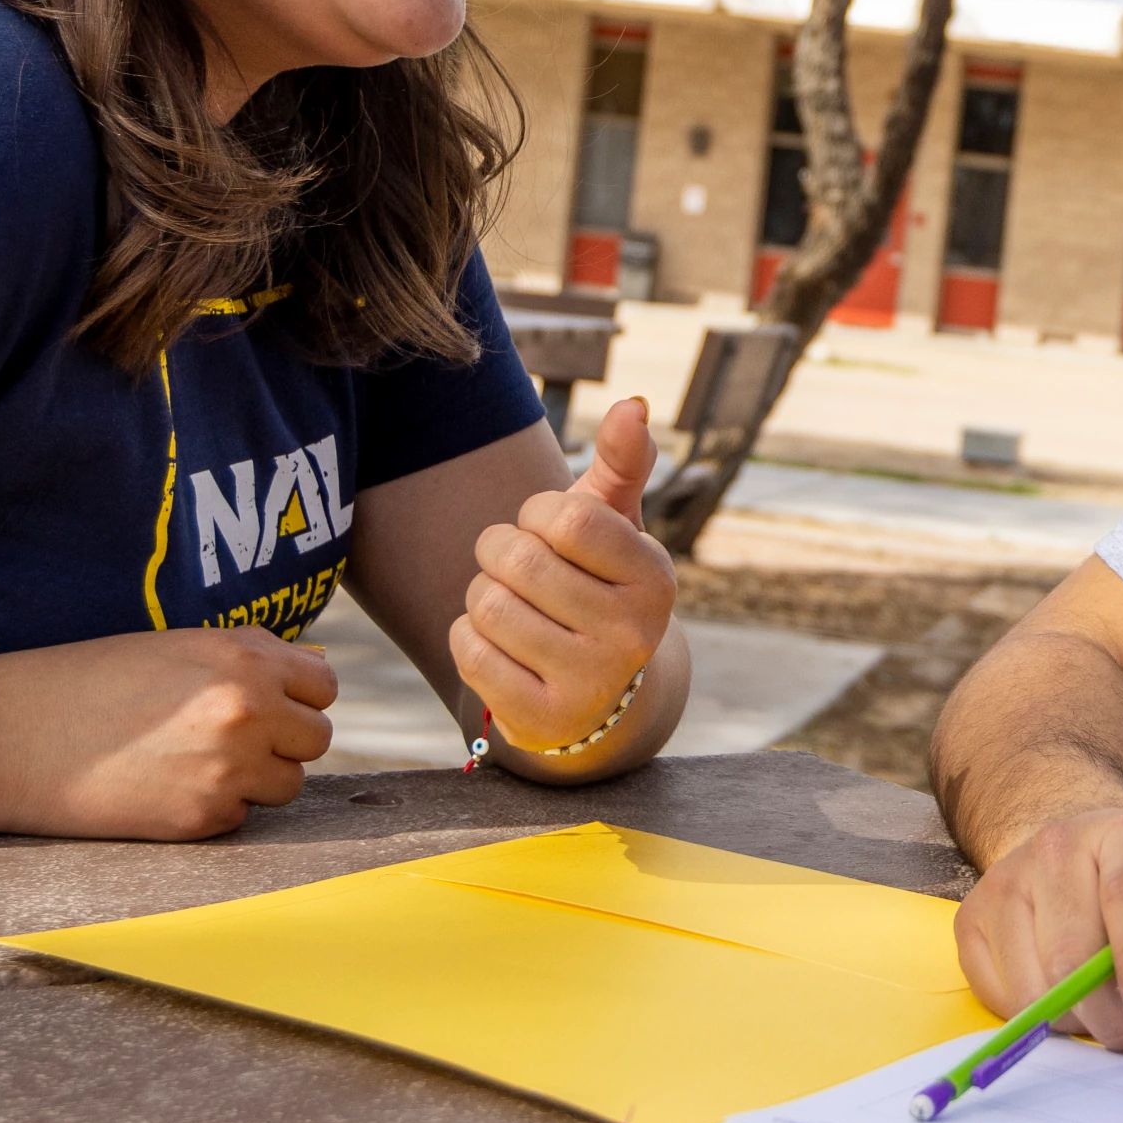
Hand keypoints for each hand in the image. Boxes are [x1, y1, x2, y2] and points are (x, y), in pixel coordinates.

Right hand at [0, 627, 338, 839]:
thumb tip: (314, 673)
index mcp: (243, 658)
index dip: (296, 696)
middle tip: (229, 739)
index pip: (324, 686)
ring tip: (192, 762)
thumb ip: (246, 658)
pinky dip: (214, 808)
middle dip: (282, 741)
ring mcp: (229, 770)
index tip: (269, 703)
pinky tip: (162, 788)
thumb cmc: (84, 682)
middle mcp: (248, 712)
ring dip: (255, 779)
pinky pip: (240, 817)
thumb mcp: (173, 648)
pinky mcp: (202, 820)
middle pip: (316, 739)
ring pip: (286, 784)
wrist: (7, 736)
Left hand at [450, 398, 677, 752]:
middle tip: (514, 567)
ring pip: (486, 605)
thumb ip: (622, 462)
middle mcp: (632, 635)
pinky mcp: (543, 719)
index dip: (536, 515)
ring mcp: (589, 683)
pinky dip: (468, 638)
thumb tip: (632, 403)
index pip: (566, 518)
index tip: (547, 531)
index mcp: (654, 578)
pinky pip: (469, 652)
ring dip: (481, 595)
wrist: (597, 696)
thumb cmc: (597, 586)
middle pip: (518, 560)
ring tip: (509, 605)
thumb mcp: (616, 526)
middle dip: (497, 552)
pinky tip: (498, 644)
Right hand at [953, 798, 1122, 1050]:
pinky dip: (1038, 1018)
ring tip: (1110, 1010)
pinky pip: (1000, 997)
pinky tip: (1068, 996)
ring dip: (1078, 1024)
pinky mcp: (971, 920)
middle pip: (1072, 954)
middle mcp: (1058, 848)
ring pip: (1033, 985)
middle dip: (1113, 1018)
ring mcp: (1006, 882)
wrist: (1079, 838)